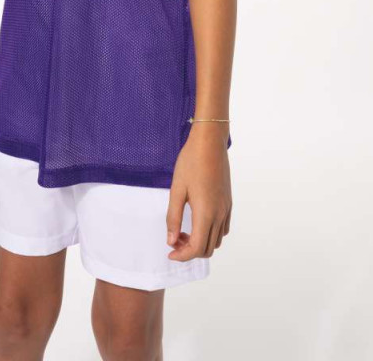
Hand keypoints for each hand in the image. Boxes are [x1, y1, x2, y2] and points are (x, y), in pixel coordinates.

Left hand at [165, 123, 231, 261]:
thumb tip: (170, 240)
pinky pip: (223, 228)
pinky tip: (197, 221)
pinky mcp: (228, 202)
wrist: (210, 143)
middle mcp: (219, 215)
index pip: (196, 248)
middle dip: (190, 251)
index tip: (169, 252)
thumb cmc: (191, 162)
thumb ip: (172, 217)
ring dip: (200, 242)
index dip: (182, 256)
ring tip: (183, 230)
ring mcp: (226, 209)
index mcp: (205, 213)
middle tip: (174, 239)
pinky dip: (210, 233)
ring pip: (217, 240)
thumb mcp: (177, 189)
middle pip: (208, 249)